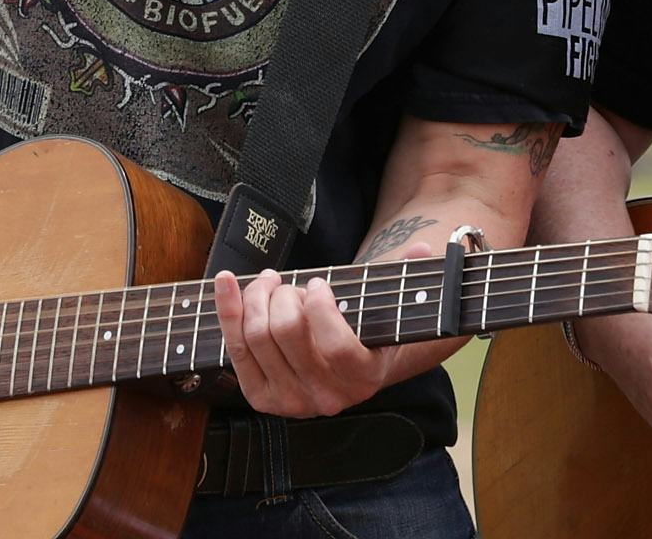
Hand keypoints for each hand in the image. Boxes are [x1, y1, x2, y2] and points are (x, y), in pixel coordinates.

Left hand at [212, 261, 418, 418]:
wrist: (348, 368)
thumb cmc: (367, 328)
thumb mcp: (390, 305)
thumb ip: (409, 277)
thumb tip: (424, 249)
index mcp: (363, 378)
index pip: (336, 346)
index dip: (321, 308)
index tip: (320, 282)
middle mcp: (327, 398)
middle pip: (287, 335)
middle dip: (285, 294)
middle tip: (293, 282)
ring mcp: (291, 402)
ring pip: (258, 338)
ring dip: (259, 297)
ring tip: (272, 283)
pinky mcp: (262, 398)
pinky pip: (236, 350)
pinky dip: (228, 310)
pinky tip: (226, 281)